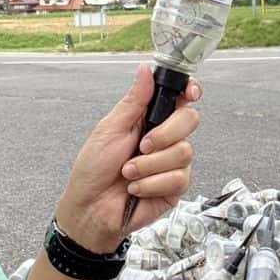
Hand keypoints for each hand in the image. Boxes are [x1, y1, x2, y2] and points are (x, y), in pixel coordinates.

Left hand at [55, 64, 200, 252]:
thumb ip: (133, 101)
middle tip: (140, 146)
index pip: (180, 98)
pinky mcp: (174, 187)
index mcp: (149, 120)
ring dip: (149, 165)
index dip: (189, 91)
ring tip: (128, 173)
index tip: (189, 93)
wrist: (90, 209)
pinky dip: (151, 183)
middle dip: (164, 134)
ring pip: (183, 152)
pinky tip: (136, 188)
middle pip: (189, 120)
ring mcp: (171, 163)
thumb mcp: (109, 129)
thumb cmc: (93, 170)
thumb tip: (145, 70)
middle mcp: (164, 139)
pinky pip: (178, 178)